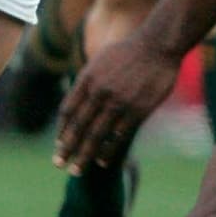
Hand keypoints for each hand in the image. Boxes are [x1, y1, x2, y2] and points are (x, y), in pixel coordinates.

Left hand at [53, 29, 182, 173]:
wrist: (157, 46)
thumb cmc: (128, 52)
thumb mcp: (99, 60)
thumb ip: (87, 81)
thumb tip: (76, 98)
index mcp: (87, 79)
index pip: (68, 110)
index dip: (62, 130)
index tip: (59, 144)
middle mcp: (99, 92)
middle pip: (78, 126)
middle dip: (67, 148)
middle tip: (58, 164)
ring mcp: (118, 102)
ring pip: (96, 135)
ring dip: (84, 155)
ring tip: (76, 170)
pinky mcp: (137, 110)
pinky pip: (119, 136)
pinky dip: (109, 151)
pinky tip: (102, 162)